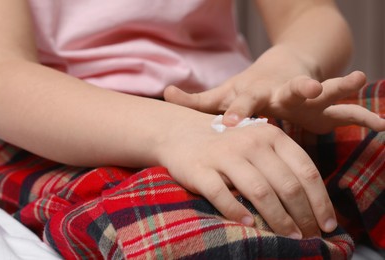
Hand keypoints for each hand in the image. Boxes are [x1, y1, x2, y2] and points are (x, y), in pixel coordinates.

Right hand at [157, 114, 336, 237]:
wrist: (184, 134)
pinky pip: (222, 195)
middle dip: (303, 216)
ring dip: (278, 219)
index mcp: (272, 135)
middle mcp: (251, 142)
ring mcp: (224, 155)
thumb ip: (283, 165)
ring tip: (289, 238)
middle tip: (310, 237)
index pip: (306, 170)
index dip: (320, 201)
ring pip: (259, 192)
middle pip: (286, 185)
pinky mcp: (200, 169)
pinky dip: (238, 213)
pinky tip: (250, 225)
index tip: (327, 224)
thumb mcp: (260, 145)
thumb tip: (312, 204)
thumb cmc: (230, 146)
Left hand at [164, 71, 384, 133]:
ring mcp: (306, 96)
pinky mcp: (324, 105)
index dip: (238, 111)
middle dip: (297, 89)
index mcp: (256, 93)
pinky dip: (363, 117)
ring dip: (339, 86)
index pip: (245, 101)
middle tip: (306, 89)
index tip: (232, 123)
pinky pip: (346, 111)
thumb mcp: (224, 93)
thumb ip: (196, 99)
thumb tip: (164, 93)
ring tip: (359, 78)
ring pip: (324, 90)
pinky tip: (381, 126)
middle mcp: (281, 92)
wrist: (282, 69)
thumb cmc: (249, 88)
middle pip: (288, 90)